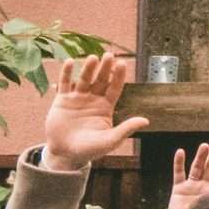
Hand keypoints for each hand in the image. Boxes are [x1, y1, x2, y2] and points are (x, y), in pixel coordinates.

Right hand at [40, 54, 148, 172]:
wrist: (66, 153)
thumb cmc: (90, 149)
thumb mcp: (110, 140)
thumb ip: (126, 129)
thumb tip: (146, 121)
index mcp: (106, 107)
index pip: (114, 88)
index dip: (118, 76)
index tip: (122, 64)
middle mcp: (93, 99)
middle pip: (100, 80)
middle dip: (105, 68)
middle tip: (109, 55)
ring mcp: (77, 98)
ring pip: (84, 79)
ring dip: (88, 68)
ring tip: (93, 58)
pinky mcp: (62, 99)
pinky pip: (65, 83)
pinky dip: (67, 72)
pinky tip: (70, 62)